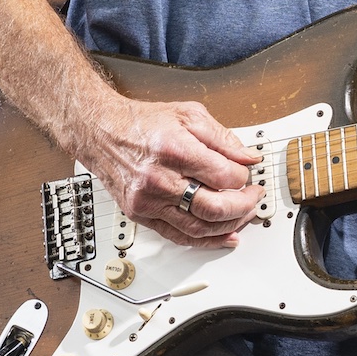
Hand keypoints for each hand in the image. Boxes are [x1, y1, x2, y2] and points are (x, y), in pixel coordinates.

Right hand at [77, 94, 265, 248]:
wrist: (103, 133)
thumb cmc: (143, 123)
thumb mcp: (189, 115)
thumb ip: (223, 138)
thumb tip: (248, 158)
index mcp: (174, 150)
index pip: (224, 176)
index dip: (243, 177)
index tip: (247, 174)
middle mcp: (159, 179)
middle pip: (214, 208)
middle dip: (243, 206)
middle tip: (253, 197)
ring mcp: (148, 201)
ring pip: (199, 228)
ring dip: (229, 225)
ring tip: (243, 215)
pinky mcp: (141, 215)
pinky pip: (178, 236)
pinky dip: (205, 241)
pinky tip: (223, 236)